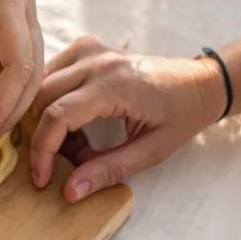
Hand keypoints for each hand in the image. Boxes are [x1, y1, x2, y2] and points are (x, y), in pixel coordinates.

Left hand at [0, 0, 42, 143]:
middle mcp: (24, 1)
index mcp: (7, 1)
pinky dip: (1, 80)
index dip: (2, 106)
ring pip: (28, 65)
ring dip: (6, 98)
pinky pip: (16, 55)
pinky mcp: (12, 14)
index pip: (19, 66)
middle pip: (31, 69)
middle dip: (8, 108)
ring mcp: (22, 6)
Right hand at [30, 36, 225, 201]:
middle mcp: (98, 61)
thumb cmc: (181, 117)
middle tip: (60, 161)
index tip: (42, 179)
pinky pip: (53, 72)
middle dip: (41, 135)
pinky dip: (52, 99)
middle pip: (41, 97)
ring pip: (41, 83)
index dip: (42, 151)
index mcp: (115, 86)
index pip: (58, 116)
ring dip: (45, 116)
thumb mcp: (151, 152)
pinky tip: (73, 120)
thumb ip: (109, 170)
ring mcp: (91, 50)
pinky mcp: (88, 48)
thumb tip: (69, 192)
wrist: (200, 84)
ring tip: (71, 141)